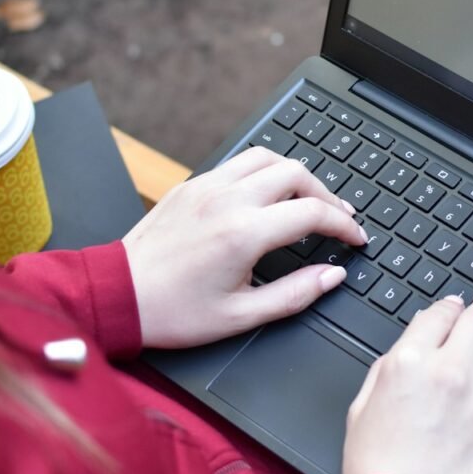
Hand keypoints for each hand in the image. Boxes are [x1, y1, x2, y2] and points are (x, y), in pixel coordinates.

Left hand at [122, 147, 366, 348]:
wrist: (116, 295)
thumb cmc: (173, 311)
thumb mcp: (241, 316)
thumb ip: (295, 294)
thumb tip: (332, 275)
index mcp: (244, 233)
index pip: (313, 213)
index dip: (344, 225)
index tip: (355, 238)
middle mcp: (228, 200)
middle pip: (297, 173)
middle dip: (327, 195)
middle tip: (339, 219)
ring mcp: (207, 186)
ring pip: (268, 157)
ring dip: (296, 174)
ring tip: (309, 199)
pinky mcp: (191, 184)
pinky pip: (239, 162)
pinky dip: (264, 171)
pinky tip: (269, 195)